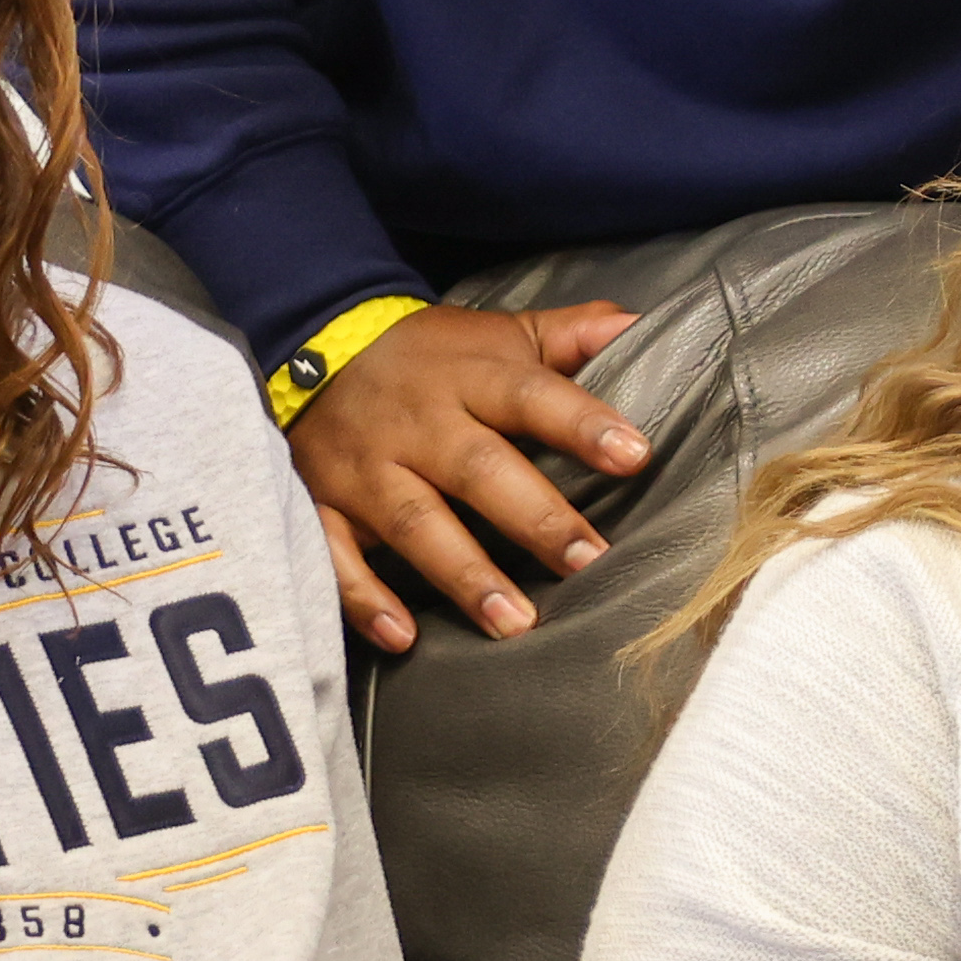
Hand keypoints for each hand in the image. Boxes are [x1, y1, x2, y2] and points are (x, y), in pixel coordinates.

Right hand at [291, 302, 651, 654]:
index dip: (581, 423)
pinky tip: (404, 636)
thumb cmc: (434, 357)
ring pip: (417, 523)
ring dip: (465, 575)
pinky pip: (336, 555)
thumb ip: (572, 334)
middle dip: (535, 518)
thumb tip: (643, 324)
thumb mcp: (501, 334)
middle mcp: (419, 424)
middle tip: (588, 563)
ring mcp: (366, 468)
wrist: (317, 345)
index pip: (531, 396)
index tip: (634, 456)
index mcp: (470, 378)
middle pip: (478, 469)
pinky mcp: (323, 504)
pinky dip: (364, 598)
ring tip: (515, 624)